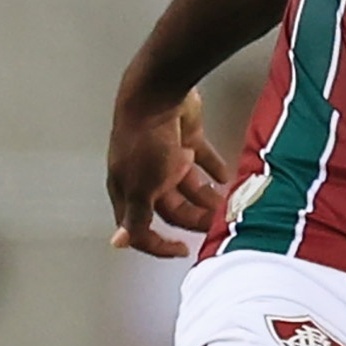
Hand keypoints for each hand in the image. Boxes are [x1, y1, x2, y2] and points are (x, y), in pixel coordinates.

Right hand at [107, 87, 228, 258]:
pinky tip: (227, 178)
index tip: (182, 250)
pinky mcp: (184, 138)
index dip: (159, 243)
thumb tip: (118, 243)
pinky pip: (203, 159)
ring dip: (208, 197)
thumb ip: (135, 217)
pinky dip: (215, 169)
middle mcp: (145, 175)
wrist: (157, 94)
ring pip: (189, 186)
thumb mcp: (140, 187)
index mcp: (129, 189)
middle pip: (172, 207)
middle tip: (217, 224)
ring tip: (228, 204)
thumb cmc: (144, 140)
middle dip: (194, 218)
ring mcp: (164, 156)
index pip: (141, 226)